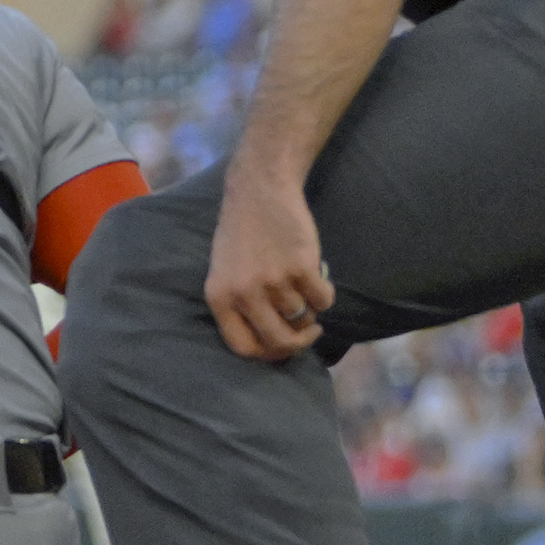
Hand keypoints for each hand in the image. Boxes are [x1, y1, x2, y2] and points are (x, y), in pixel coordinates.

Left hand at [206, 165, 334, 361]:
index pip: (242, 348)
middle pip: (279, 342)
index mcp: (218, 297)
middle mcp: (243, 293)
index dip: (267, 354)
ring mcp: (273, 281)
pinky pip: (323, 300)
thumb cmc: (243, 234)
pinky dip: (325, 293)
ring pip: (303, 319)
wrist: (259, 190)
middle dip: (298, 343)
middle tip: (308, 332)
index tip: (282, 347)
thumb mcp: (225, 272)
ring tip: (304, 288)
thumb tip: (272, 347)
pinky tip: (317, 277)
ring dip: (310, 310)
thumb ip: (240, 306)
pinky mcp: (301, 267)